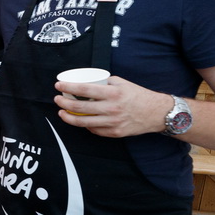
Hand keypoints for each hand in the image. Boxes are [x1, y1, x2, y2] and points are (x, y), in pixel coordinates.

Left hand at [54, 77, 172, 137]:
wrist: (157, 113)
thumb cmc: (138, 96)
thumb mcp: (122, 83)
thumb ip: (104, 83)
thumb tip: (86, 82)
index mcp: (113, 93)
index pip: (84, 90)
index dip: (68, 87)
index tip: (58, 85)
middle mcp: (112, 109)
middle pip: (80, 108)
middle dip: (64, 104)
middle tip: (57, 99)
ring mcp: (113, 123)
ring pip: (83, 122)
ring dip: (69, 118)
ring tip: (62, 113)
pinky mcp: (114, 133)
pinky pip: (94, 130)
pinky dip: (85, 125)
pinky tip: (81, 120)